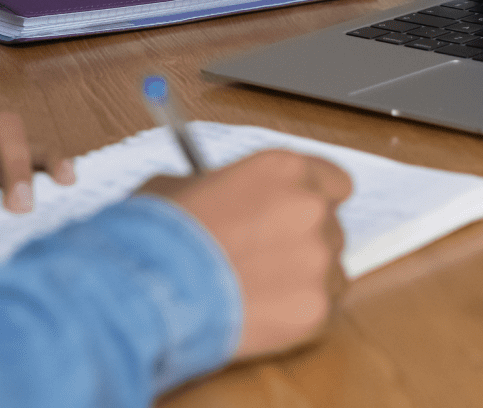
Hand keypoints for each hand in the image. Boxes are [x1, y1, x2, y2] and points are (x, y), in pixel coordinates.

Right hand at [138, 149, 351, 359]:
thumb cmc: (157, 235)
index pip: (335, 183)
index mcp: (284, 168)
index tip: (297, 216)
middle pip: (331, 227)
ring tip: (257, 291)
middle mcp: (311, 206)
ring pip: (330, 271)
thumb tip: (225, 194)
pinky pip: (321, 309)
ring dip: (303, 280)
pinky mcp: (314, 308)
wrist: (147, 290)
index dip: (316, 201)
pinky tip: (260, 313)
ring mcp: (317, 259)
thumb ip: (224, 186)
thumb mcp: (185, 185)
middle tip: (266, 260)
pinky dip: (297, 314)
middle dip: (304, 243)